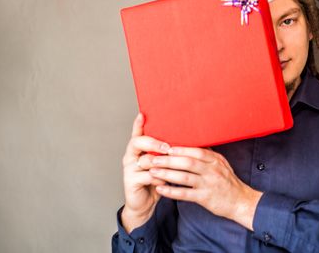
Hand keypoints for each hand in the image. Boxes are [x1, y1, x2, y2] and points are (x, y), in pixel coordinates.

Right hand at [120, 113, 170, 232]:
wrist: (145, 204)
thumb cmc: (156, 180)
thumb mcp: (162, 164)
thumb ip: (167, 152)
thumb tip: (189, 139)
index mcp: (138, 149)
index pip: (137, 133)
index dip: (138, 124)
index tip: (142, 115)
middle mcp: (131, 156)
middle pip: (137, 142)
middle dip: (154, 143)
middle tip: (167, 147)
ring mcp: (129, 168)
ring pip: (145, 160)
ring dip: (161, 163)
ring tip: (172, 167)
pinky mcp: (130, 182)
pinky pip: (147, 176)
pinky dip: (159, 179)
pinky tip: (165, 182)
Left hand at [150, 147, 262, 230]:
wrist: (241, 201)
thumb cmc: (228, 182)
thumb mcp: (222, 164)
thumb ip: (208, 155)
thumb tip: (194, 142)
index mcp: (215, 160)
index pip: (196, 151)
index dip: (180, 149)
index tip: (164, 147)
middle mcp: (212, 170)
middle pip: (187, 162)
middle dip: (168, 160)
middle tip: (153, 158)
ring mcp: (208, 184)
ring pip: (184, 177)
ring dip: (166, 174)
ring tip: (152, 171)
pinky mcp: (205, 198)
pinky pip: (185, 194)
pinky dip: (171, 191)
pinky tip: (160, 189)